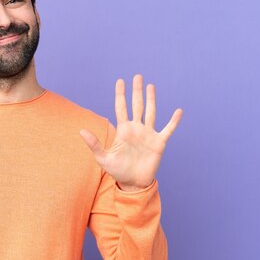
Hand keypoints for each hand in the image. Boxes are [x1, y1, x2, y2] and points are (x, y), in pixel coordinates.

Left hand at [80, 74, 181, 191]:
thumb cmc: (117, 171)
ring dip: (152, 99)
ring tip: (151, 86)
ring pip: (151, 112)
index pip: (121, 108)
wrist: (133, 183)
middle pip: (137, 105)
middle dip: (137, 91)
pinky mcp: (159, 142)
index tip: (120, 81)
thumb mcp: (103, 158)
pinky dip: (174, 121)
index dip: (120, 94)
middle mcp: (136, 129)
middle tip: (137, 76)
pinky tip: (178, 111)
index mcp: (123, 130)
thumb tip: (81, 130)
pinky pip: (168, 129)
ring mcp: (148, 134)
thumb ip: (94, 144)